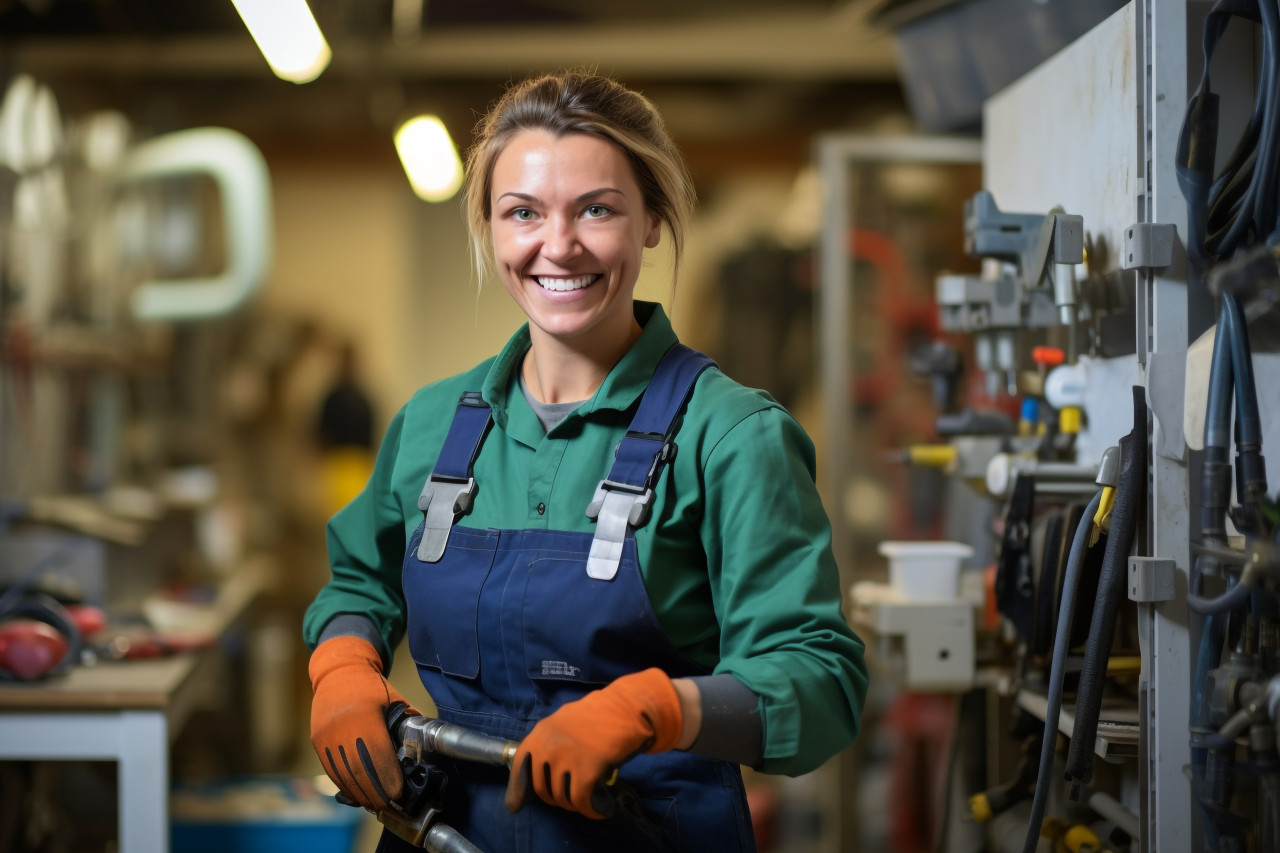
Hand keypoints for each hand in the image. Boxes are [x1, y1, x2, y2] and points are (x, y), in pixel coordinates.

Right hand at [309, 635, 416, 809]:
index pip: (377, 754)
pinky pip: (331, 769)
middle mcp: (342, 727)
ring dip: (360, 793)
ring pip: (344, 773)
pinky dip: (345, 785)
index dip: (387, 776)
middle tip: (390, 805)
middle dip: (375, 791)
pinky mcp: (318, 741)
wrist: (339, 672)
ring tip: (376, 805)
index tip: (398, 792)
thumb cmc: (373, 688)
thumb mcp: (394, 701)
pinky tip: (358, 794)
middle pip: (359, 769)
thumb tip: (422, 750)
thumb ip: (406, 726)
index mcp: (365, 715)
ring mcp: (326, 735)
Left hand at [505, 668, 683, 818]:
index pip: (520, 766)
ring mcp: (567, 757)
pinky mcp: (587, 769)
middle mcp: (549, 745)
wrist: (628, 708)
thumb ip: (549, 744)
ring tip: (592, 801)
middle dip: (557, 800)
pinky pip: (583, 801)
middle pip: (543, 788)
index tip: (516, 806)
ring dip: (577, 805)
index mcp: (541, 732)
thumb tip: (537, 773)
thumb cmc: (599, 716)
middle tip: (573, 798)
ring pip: (563, 798)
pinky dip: (593, 810)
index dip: (517, 789)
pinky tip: (604, 808)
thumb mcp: (565, 723)